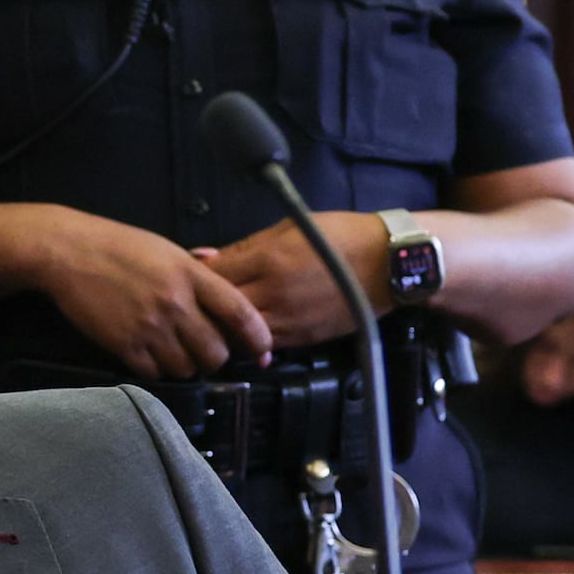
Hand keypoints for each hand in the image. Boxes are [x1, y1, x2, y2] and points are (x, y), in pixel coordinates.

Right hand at [19, 209, 270, 378]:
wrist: (68, 252)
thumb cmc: (118, 246)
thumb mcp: (166, 249)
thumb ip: (198, 273)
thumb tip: (227, 293)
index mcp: (190, 274)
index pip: (240, 312)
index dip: (257, 337)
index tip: (262, 349)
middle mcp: (175, 303)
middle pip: (216, 351)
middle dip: (216, 357)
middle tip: (207, 351)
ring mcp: (149, 326)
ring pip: (187, 368)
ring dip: (186, 365)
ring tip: (176, 352)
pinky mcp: (124, 345)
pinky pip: (155, 373)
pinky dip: (158, 369)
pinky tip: (151, 354)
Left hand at [202, 217, 386, 350]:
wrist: (388, 263)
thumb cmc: (342, 236)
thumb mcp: (288, 228)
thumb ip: (243, 247)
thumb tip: (204, 256)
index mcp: (267, 259)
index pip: (212, 276)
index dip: (194, 278)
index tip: (185, 277)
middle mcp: (273, 293)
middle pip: (219, 308)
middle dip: (202, 305)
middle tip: (191, 303)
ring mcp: (288, 320)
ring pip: (237, 333)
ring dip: (222, 329)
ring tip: (211, 322)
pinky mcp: (303, 339)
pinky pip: (264, 346)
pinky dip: (248, 341)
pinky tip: (242, 334)